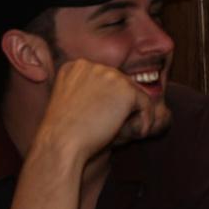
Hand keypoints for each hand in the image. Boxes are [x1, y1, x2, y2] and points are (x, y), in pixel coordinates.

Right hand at [33, 59, 167, 162]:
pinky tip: (139, 133)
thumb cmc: (64, 132)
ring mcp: (110, 75)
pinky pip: (146, 103)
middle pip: (120, 83)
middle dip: (122, 105)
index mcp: (75, 67)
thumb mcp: (71, 103)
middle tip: (119, 126)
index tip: (105, 118)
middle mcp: (93, 65)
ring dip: (134, 112)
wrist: (62, 143)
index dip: (108, 99)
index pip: (103, 78)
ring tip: (129, 131)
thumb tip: (116, 98)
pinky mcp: (126, 90)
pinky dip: (146, 119)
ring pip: (134, 92)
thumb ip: (89, 93)